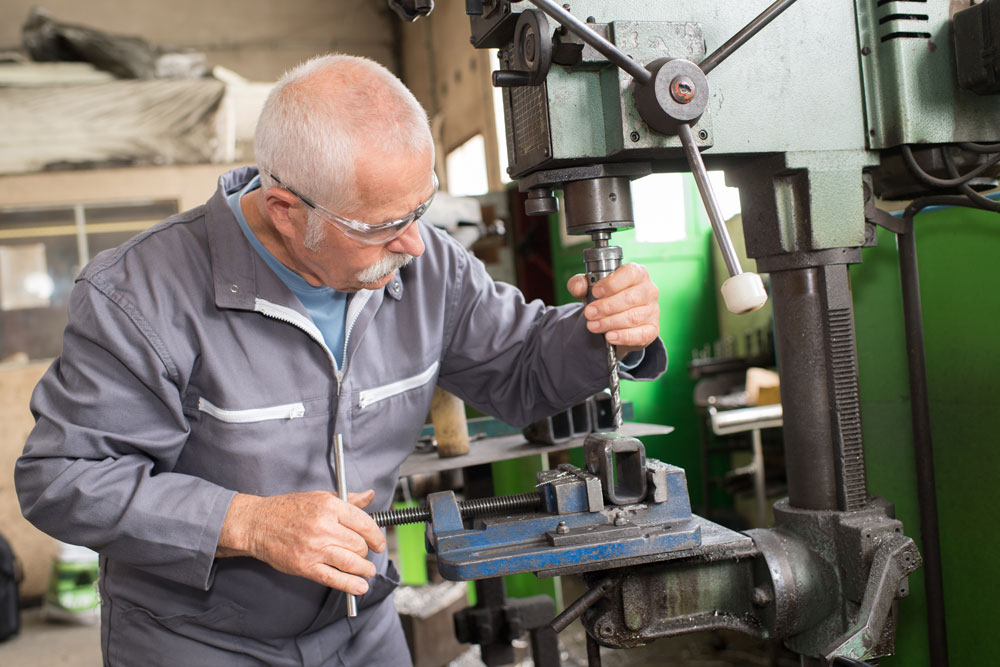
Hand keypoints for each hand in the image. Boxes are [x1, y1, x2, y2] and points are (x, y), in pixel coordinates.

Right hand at [217, 489, 385, 594]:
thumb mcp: (320, 496)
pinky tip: (360, 587)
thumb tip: (369, 496)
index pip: (364, 523)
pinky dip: (350, 585)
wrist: (258, 524)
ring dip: (364, 569)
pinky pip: (334, 578)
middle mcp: (324, 527)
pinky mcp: (305, 566)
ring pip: (351, 562)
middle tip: (365, 554)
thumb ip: (348, 500)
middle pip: (359, 544)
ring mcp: (314, 548)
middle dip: (366, 552)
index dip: (377, 536)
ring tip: (367, 571)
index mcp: (330, 507)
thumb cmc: (288, 509)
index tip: (379, 543)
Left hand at [567, 262, 659, 355]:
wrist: (616, 320)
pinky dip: (623, 336)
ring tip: (592, 326)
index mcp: (637, 273)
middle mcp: (649, 290)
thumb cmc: (606, 297)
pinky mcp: (652, 329)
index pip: (629, 274)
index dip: (612, 283)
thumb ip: (580, 284)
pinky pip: (640, 334)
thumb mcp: (590, 288)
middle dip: (606, 307)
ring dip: (609, 323)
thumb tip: (578, 287)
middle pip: (630, 298)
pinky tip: (610, 336)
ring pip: (633, 317)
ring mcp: (653, 310)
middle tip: (589, 313)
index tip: (596, 292)